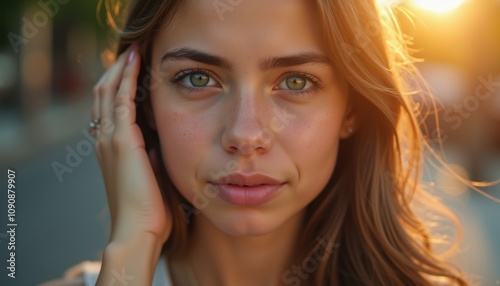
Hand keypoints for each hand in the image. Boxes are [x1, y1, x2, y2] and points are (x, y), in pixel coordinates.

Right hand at [92, 45, 171, 244]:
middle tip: (131, 53)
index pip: (109, 109)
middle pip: (103, 95)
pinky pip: (121, 99)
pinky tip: (135, 61)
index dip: (118, 87)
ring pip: (108, 91)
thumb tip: (158, 143)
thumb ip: (150, 155)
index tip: (133, 70)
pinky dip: (126, 78)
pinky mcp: (121, 139)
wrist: (139, 228)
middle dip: (116, 72)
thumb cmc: (149, 208)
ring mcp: (110, 139)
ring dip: (120, 69)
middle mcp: (104, 140)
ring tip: (132, 50)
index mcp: (111, 149)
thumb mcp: (150, 174)